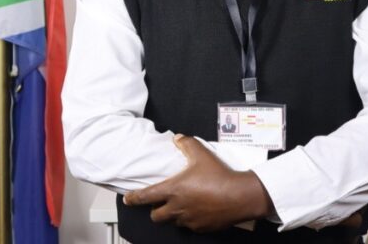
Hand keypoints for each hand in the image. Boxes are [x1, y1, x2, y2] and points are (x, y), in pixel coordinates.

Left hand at [123, 135, 273, 232]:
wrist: (239, 196)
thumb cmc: (219, 176)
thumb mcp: (202, 155)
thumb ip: (188, 144)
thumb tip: (179, 139)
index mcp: (173, 190)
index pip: (145, 197)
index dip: (134, 198)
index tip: (128, 199)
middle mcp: (177, 208)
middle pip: (156, 216)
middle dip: (155, 211)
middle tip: (160, 203)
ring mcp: (188, 220)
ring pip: (173, 221)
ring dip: (173, 215)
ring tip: (181, 206)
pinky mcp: (200, 228)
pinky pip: (189, 226)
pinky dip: (190, 220)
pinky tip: (198, 211)